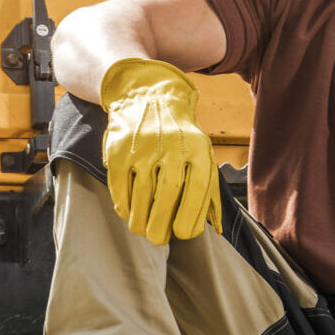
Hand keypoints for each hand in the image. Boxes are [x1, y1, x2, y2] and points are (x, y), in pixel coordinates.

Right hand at [100, 58, 222, 243]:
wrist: (148, 96)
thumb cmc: (181, 136)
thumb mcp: (202, 154)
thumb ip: (210, 191)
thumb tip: (215, 228)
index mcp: (198, 150)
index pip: (197, 190)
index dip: (189, 217)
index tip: (182, 234)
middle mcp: (172, 147)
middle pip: (167, 196)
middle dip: (161, 225)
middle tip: (158, 239)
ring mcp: (143, 147)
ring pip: (141, 195)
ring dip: (139, 220)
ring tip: (141, 229)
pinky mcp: (119, 150)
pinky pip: (120, 186)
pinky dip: (123, 204)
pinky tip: (127, 212)